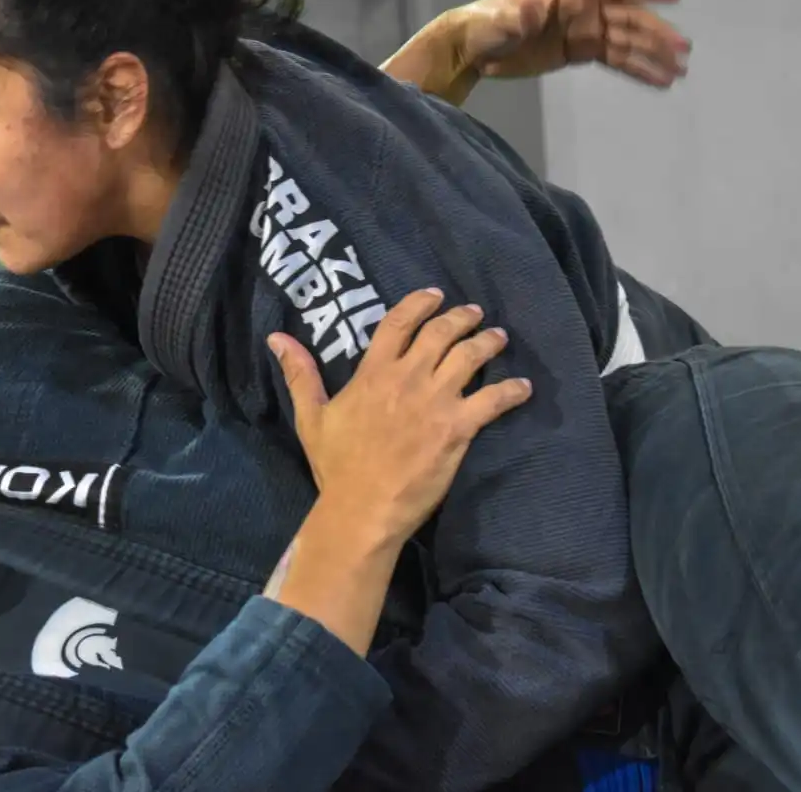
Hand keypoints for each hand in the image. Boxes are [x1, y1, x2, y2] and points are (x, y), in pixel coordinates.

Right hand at [268, 288, 531, 544]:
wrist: (363, 507)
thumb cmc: (336, 465)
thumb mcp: (311, 416)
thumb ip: (300, 373)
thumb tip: (277, 338)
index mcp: (373, 372)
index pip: (398, 322)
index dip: (419, 303)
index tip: (435, 294)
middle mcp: (407, 378)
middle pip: (441, 333)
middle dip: (462, 318)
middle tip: (474, 314)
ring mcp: (436, 401)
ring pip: (470, 357)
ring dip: (489, 342)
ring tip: (499, 337)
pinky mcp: (459, 428)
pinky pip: (493, 400)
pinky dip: (511, 390)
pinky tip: (523, 387)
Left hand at [451, 0, 690, 87]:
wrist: (470, 49)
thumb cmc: (483, 26)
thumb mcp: (498, 21)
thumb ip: (518, 16)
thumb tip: (533, 6)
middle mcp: (581, 11)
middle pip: (627, 20)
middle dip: (656, 34)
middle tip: (683, 51)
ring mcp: (581, 32)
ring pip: (625, 43)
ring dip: (652, 56)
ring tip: (679, 72)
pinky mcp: (577, 53)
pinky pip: (613, 60)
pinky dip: (635, 70)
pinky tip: (657, 81)